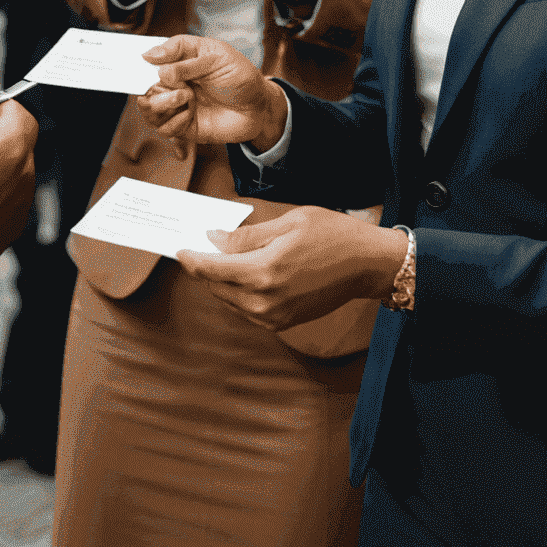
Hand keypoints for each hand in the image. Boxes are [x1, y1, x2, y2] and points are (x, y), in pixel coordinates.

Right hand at [138, 34, 285, 149]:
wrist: (259, 106)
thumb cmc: (240, 75)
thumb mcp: (216, 54)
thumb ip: (183, 54)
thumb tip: (152, 57)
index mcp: (179, 63)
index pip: (149, 63)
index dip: (141, 65)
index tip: (142, 65)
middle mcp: (175, 85)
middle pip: (145, 89)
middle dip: (156, 89)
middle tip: (180, 88)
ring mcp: (179, 106)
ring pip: (149, 111)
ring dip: (162, 105)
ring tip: (186, 99)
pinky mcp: (184, 127)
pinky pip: (165, 129)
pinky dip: (174, 123)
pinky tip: (190, 115)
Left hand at [174, 207, 408, 329]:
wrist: (366, 264)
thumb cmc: (331, 234)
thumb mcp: (287, 223)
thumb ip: (247, 236)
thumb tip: (214, 239)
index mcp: (264, 272)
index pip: (212, 270)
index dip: (191, 260)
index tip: (179, 249)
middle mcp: (265, 300)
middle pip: (217, 287)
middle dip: (206, 268)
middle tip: (200, 247)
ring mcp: (274, 316)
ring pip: (230, 300)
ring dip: (222, 281)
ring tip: (224, 257)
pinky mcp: (283, 322)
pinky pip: (247, 309)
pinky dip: (239, 292)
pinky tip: (246, 272)